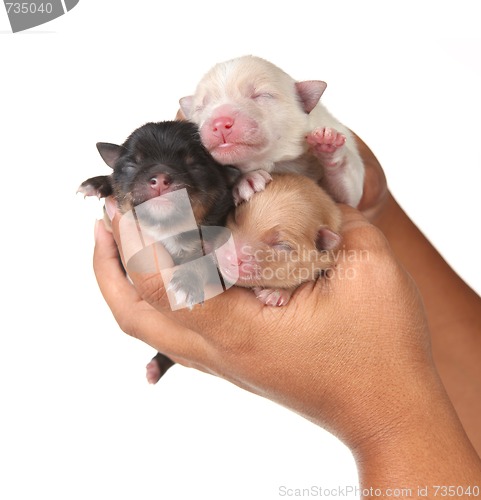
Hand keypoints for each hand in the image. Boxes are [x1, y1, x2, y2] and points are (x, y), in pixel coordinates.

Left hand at [95, 203, 427, 444]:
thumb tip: (303, 193)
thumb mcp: (367, 268)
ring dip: (126, 280)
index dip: (138, 236)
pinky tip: (172, 269)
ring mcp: (222, 360)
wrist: (386, 410)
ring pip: (147, 326)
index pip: (161, 282)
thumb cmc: (382, 350)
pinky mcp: (233, 360)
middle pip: (133, 312)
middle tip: (106, 218)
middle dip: (109, 262)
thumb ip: (332, 217)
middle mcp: (220, 350)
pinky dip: (157, 295)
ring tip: (122, 238)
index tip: (133, 198)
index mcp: (241, 327)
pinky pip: (173, 329)